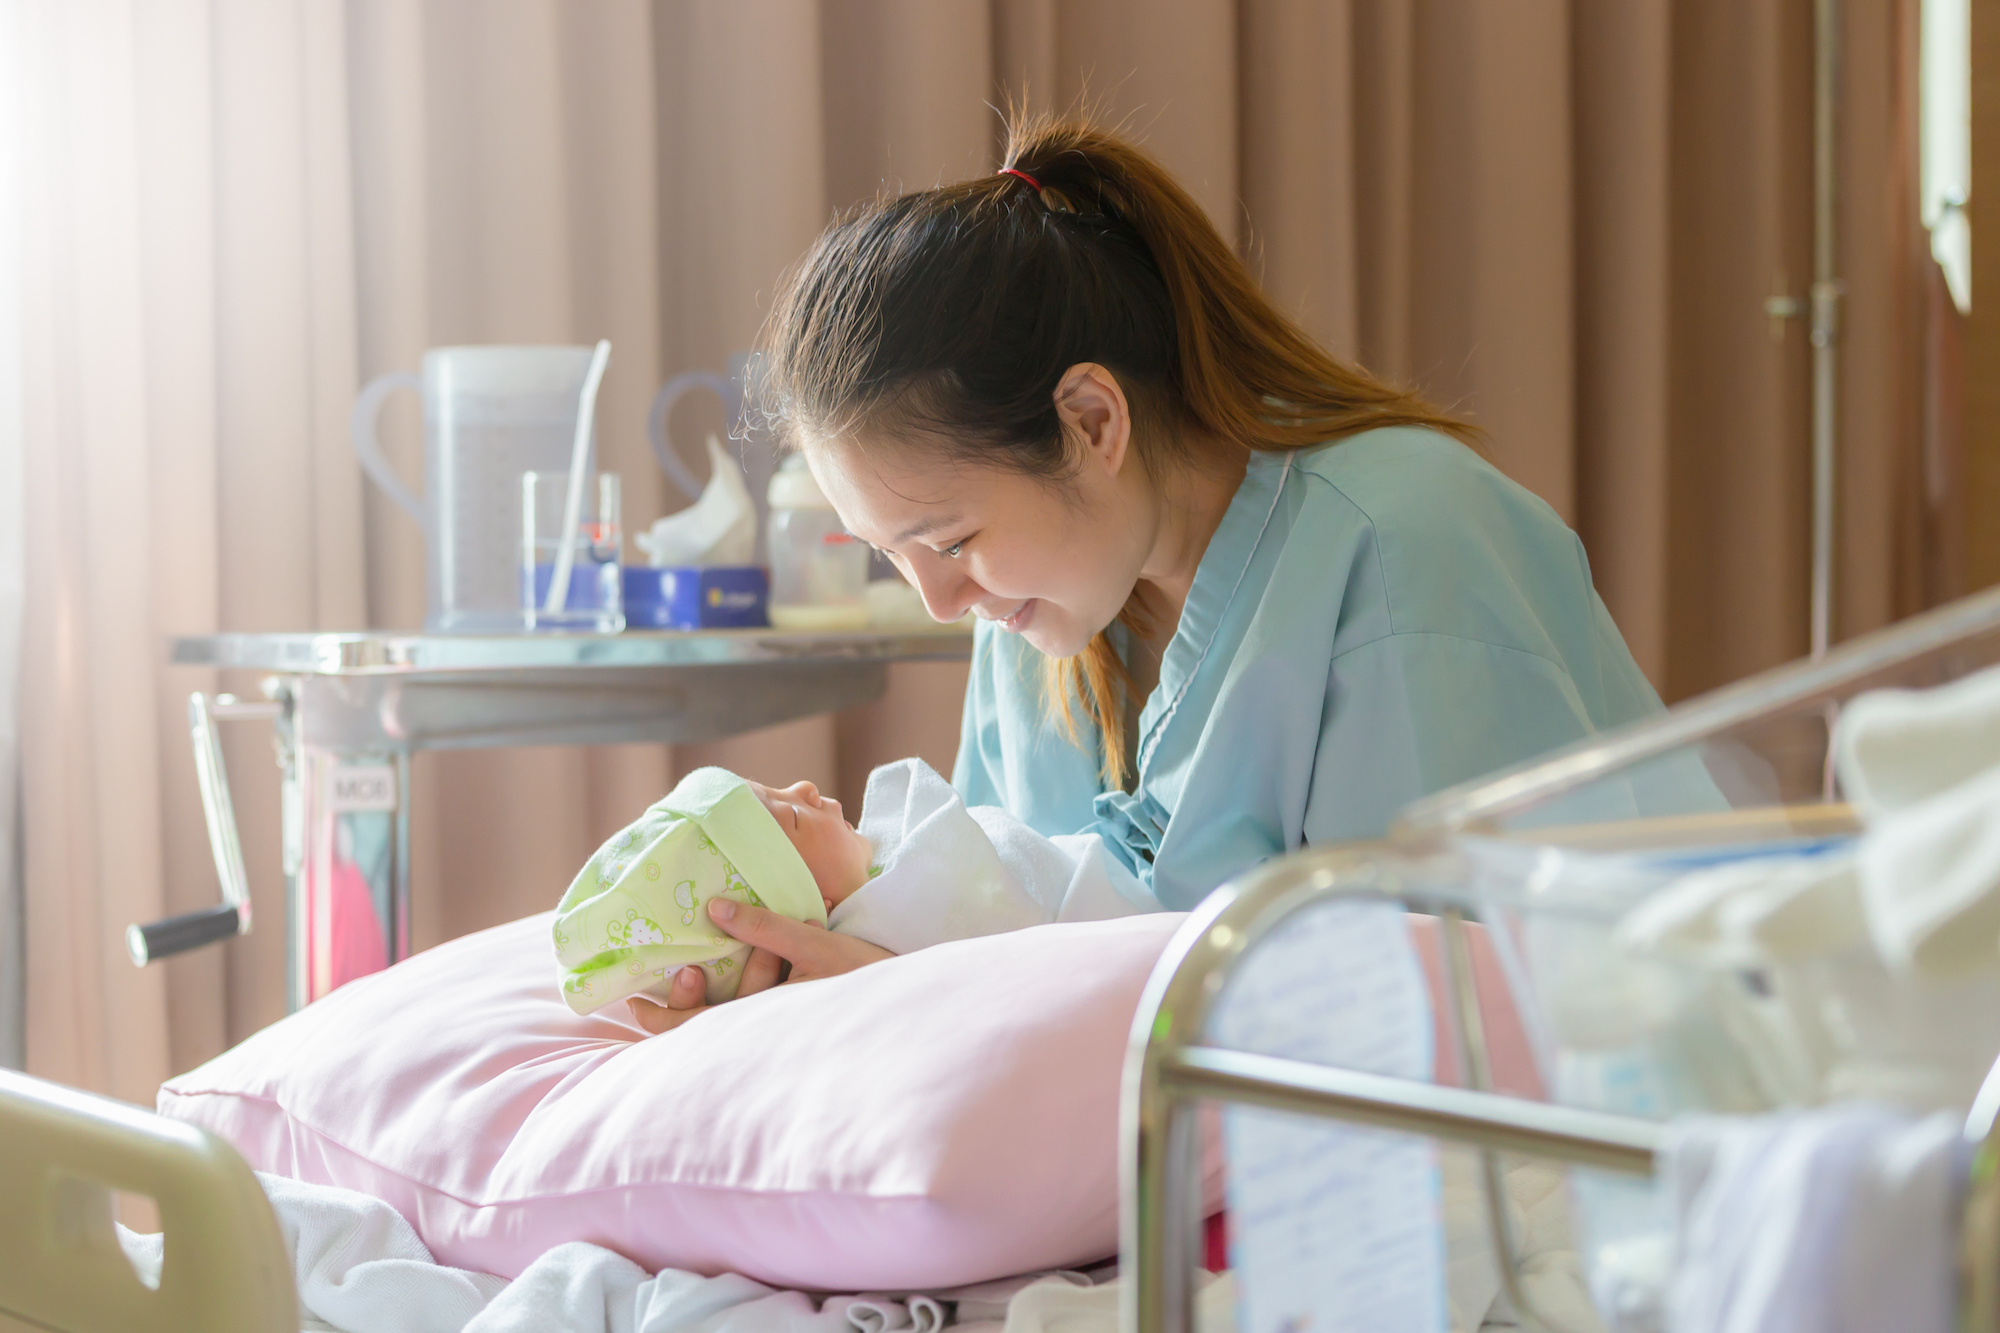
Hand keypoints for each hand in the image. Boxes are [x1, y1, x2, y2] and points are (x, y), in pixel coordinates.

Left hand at [626, 898, 893, 1035]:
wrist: (911, 1005)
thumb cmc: (866, 975)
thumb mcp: (813, 944)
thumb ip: (765, 927)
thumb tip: (715, 908)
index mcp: (764, 1019)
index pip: (695, 1028)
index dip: (660, 1017)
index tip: (633, 1000)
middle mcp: (766, 1031)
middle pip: (706, 1028)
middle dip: (684, 1000)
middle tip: (673, 971)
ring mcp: (778, 1029)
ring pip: (728, 1020)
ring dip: (710, 995)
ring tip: (695, 970)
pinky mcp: (792, 1020)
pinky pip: (750, 1013)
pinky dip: (732, 998)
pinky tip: (727, 981)